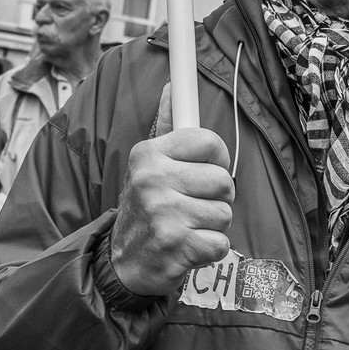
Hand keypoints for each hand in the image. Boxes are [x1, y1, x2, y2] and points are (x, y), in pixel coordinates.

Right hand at [110, 84, 233, 296]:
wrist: (123, 262)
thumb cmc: (146, 208)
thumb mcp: (149, 165)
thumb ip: (166, 126)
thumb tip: (171, 87)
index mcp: (149, 154)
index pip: (209, 141)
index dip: (217, 158)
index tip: (205, 170)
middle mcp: (152, 179)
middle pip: (223, 180)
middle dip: (217, 198)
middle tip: (192, 206)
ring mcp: (163, 213)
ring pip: (225, 213)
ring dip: (212, 225)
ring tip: (187, 227)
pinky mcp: (175, 245)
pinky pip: (221, 242)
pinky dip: (210, 249)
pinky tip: (188, 246)